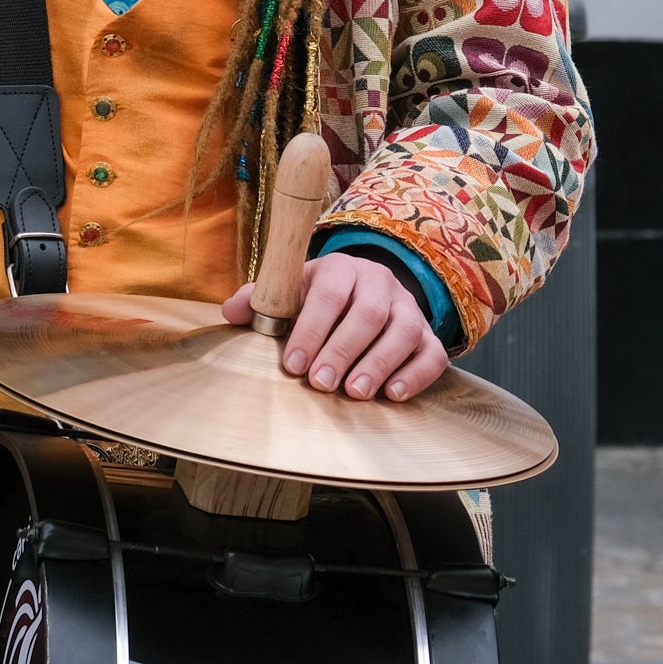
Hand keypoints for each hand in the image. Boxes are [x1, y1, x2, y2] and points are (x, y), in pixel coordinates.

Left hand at [220, 252, 445, 401]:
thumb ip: (261, 302)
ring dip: (378, 363)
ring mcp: (409, 309)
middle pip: (369, 313)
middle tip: (321, 384)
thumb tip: (230, 313)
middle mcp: (380, 283)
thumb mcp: (291, 293)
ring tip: (354, 393)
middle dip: (343, 350)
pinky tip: (392, 394)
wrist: (366, 293)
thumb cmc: (320, 301)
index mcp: (342, 269)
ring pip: (404, 330)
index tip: (294, 365)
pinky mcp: (429, 336)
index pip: (330, 293)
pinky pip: (432, 353)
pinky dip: (416, 375)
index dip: (312, 328)